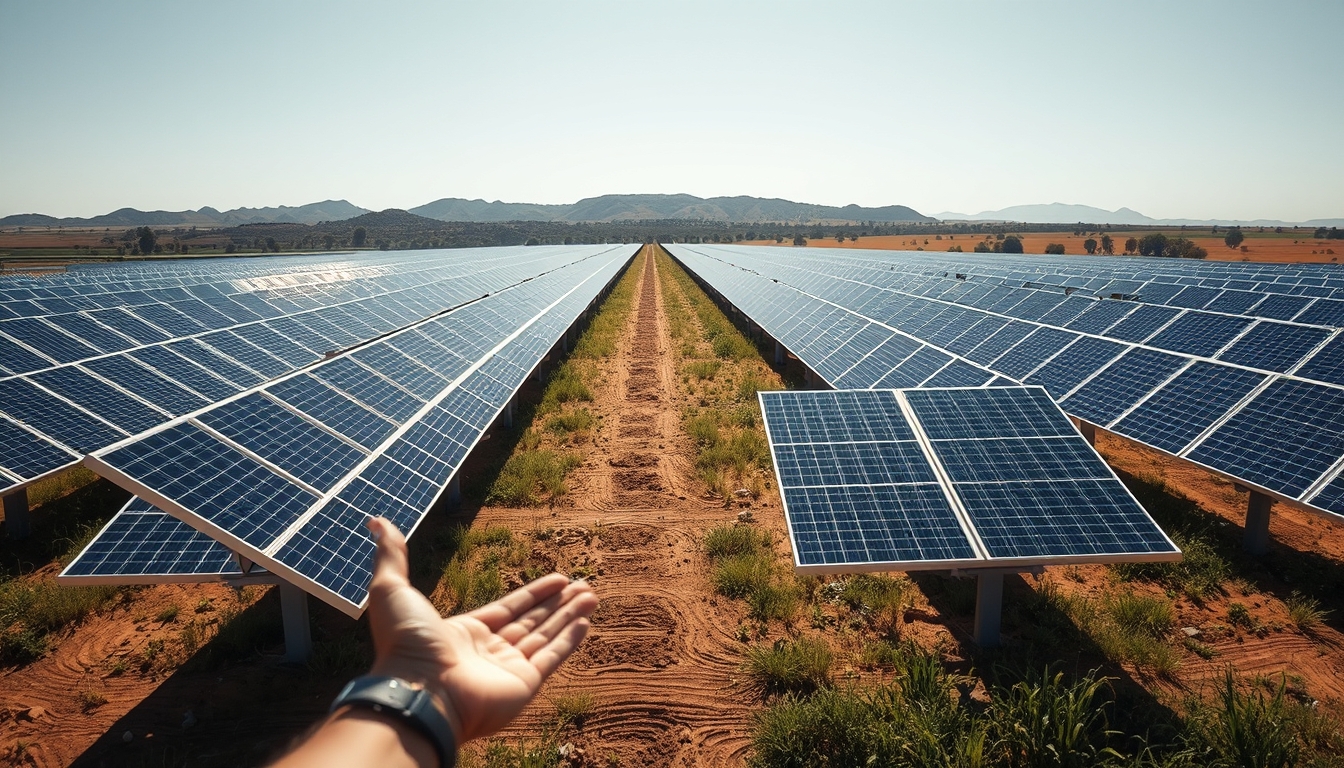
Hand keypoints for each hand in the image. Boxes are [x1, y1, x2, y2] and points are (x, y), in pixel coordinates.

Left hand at [364, 517, 597, 743]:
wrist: (418, 690)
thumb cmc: (404, 644)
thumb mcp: (392, 590)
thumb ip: (391, 556)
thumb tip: (377, 522)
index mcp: (464, 633)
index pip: (508, 609)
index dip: (534, 593)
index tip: (557, 578)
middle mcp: (488, 653)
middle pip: (532, 622)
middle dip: (558, 603)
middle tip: (582, 585)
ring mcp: (507, 670)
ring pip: (546, 636)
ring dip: (569, 615)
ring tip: (592, 596)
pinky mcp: (524, 685)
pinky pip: (552, 658)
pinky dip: (569, 640)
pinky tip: (585, 622)